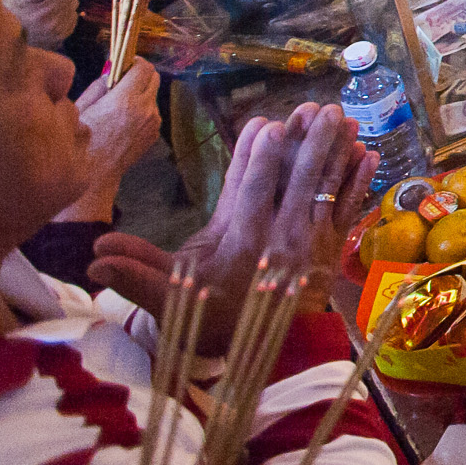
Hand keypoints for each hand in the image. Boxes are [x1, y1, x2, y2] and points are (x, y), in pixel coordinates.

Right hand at [6, 0, 78, 45]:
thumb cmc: (11, 13)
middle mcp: (42, 15)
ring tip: (48, 8)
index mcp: (28, 0)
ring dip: (65, 2)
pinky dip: (66, 14)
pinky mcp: (60, 37)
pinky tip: (51, 19)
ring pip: (74, 2)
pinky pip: (74, 16)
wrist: (4, 43)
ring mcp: (53, 28)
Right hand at [59, 60, 161, 223]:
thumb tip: (112, 69)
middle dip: (140, 74)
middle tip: (122, 79)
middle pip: (154, 77)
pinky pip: (153, 111)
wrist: (94, 175)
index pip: (143, 67)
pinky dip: (142, 108)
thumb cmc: (81, 141)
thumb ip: (100, 85)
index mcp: (126, 100)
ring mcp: (153, 122)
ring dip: (141, 91)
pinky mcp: (155, 133)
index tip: (123, 63)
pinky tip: (123, 119)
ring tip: (119, 102)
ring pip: (153, 94)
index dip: (134, 61)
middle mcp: (146, 109)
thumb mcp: (82, 108)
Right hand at [92, 103, 370, 345]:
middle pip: (296, 180)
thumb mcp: (169, 299)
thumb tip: (94, 258)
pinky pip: (349, 210)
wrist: (263, 355)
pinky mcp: (332, 248)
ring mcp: (311, 240)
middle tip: (317, 109)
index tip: (266, 125)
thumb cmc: (213, 317)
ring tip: (346, 120)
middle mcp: (280, 235)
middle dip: (306, 143)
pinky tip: (371, 156)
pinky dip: (360, 183)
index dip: (258, 159)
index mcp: (241, 240)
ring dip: (336, 153)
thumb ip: (135, 274)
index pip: (249, 191)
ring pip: (325, 188)